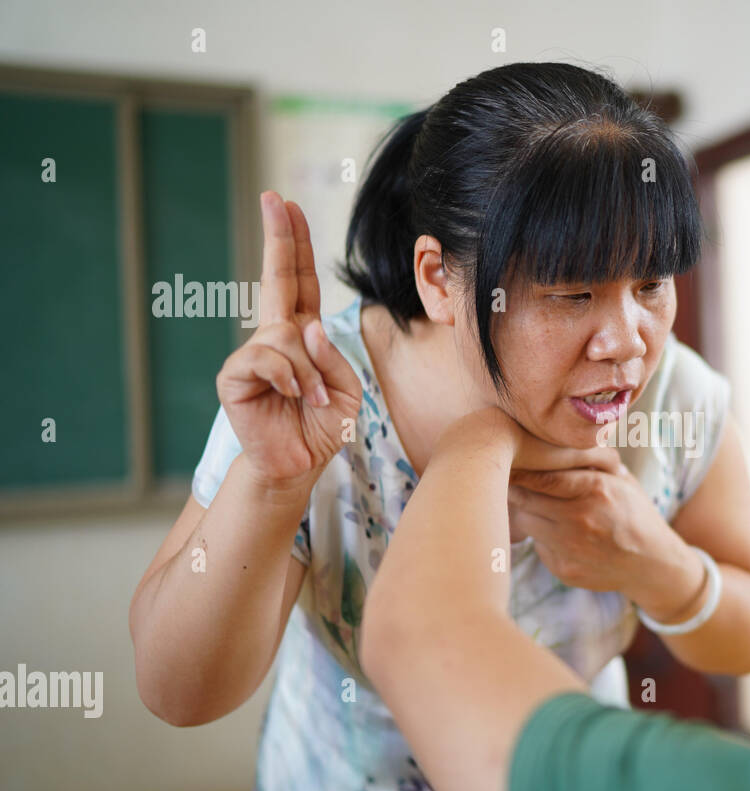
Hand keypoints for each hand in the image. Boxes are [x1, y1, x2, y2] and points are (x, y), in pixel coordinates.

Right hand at [216, 192, 362, 488]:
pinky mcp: (235, 376)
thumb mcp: (347, 392)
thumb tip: (306, 327)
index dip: (295, 244)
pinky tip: (292, 398)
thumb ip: (335, 358)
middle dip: (278, 237)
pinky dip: (289, 379)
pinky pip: (266, 358)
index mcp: (304, 335)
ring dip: (309, 370)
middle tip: (274, 199)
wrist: (297, 466)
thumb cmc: (322, 426)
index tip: (287, 206)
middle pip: (277, 278)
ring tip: (313, 399)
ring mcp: (253, 354)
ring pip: (286, 335)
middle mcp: (276, 337)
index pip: (300, 281)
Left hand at [508, 451, 689, 601]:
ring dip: (527, 512)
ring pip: (526, 522)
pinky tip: (557, 533)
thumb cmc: (635, 514)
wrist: (653, 563)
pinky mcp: (563, 569)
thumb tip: (554, 442)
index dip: (522, 470)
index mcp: (596, 490)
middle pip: (526, 499)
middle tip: (510, 481)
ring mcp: (570, 547)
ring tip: (537, 506)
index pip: (543, 477)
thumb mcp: (621, 480)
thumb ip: (591, 463)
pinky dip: (540, 536)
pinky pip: (537, 545)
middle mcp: (580, 519)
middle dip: (516, 488)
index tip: (511, 462)